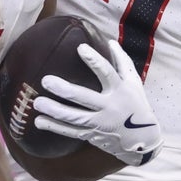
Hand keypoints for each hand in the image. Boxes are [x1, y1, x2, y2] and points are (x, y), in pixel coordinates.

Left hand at [34, 41, 162, 165]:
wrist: (143, 139)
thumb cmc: (136, 104)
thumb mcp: (134, 83)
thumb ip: (122, 62)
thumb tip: (111, 41)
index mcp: (120, 90)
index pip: (107, 73)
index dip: (94, 60)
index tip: (80, 48)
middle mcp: (109, 106)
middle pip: (85, 98)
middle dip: (65, 90)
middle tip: (46, 80)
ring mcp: (99, 123)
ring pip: (74, 117)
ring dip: (55, 110)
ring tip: (38, 102)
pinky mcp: (91, 134)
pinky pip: (71, 131)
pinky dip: (54, 127)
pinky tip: (39, 121)